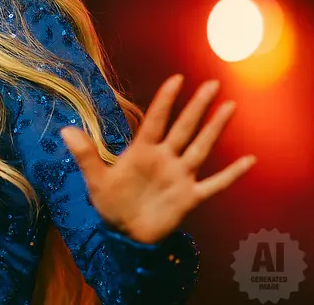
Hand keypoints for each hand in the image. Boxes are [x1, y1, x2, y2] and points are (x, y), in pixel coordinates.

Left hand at [59, 75, 256, 243]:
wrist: (124, 235)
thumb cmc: (110, 203)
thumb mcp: (94, 179)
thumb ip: (85, 155)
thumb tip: (64, 130)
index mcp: (142, 151)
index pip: (156, 120)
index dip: (166, 100)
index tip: (177, 78)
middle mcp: (165, 159)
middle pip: (184, 127)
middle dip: (197, 106)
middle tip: (213, 83)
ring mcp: (180, 177)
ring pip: (201, 148)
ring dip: (216, 129)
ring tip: (230, 107)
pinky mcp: (189, 198)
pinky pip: (215, 185)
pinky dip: (231, 174)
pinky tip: (249, 161)